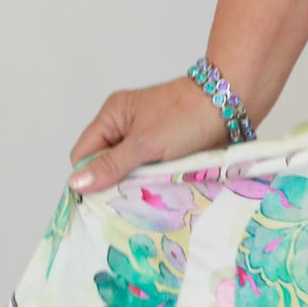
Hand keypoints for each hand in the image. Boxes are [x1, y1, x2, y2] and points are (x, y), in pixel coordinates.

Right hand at [67, 74, 238, 194]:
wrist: (232, 105)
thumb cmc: (186, 117)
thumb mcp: (144, 145)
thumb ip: (111, 166)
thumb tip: (75, 184)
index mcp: (113, 116)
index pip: (84, 154)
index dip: (88, 177)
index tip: (98, 200)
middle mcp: (126, 125)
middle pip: (105, 164)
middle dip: (114, 183)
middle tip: (125, 202)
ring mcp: (147, 137)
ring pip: (128, 171)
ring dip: (136, 185)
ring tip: (145, 198)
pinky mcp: (166, 149)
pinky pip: (149, 171)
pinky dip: (153, 182)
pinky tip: (159, 193)